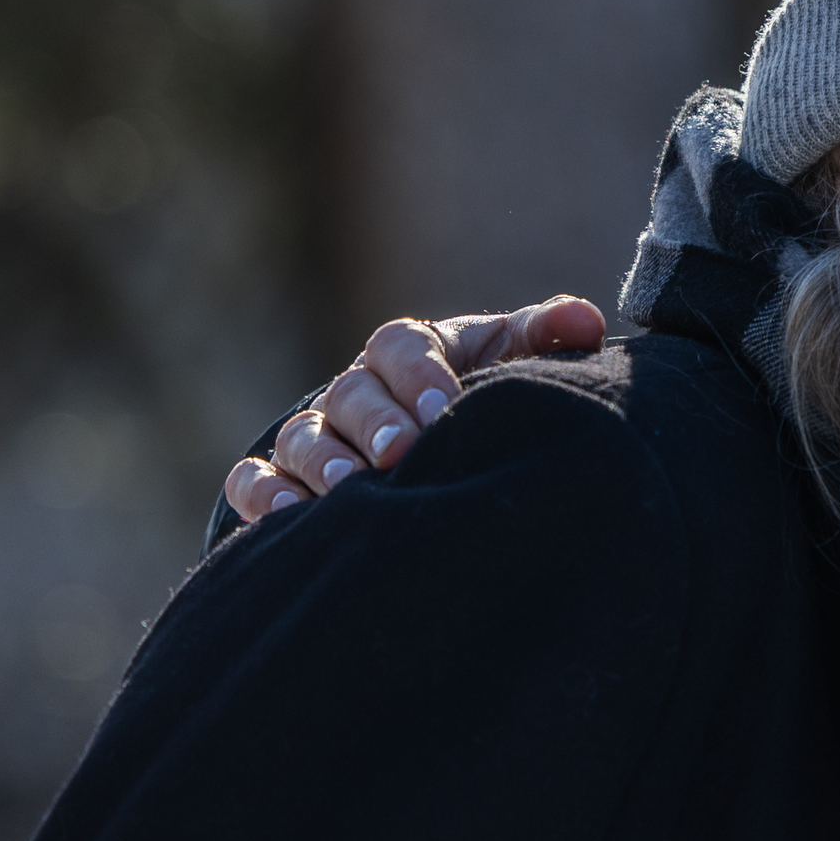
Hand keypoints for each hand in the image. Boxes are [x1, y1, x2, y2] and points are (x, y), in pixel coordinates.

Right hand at [221, 295, 605, 523]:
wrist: (427, 447)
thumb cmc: (473, 399)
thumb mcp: (507, 363)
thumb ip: (541, 338)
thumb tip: (585, 321)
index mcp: (408, 353)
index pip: (403, 347)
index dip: (420, 374)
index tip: (446, 408)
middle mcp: (353, 391)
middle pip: (352, 394)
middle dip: (376, 422)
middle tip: (400, 452)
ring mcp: (311, 436)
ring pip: (303, 440)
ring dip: (325, 462)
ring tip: (353, 489)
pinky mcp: (276, 480)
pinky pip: (254, 482)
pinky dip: (266, 497)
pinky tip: (289, 519)